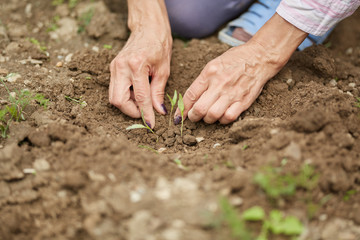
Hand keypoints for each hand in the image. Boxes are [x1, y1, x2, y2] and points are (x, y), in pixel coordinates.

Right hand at [109, 29, 171, 127]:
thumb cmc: (159, 46)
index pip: (140, 97)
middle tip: (145, 112)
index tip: (151, 124)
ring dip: (128, 104)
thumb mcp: (163, 70)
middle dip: (131, 111)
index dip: (145, 113)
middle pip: (118, 100)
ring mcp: (114, 67)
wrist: (148, 28)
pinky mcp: (112, 68)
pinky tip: (137, 92)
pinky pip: (115, 89)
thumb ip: (158, 92)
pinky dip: (126, 96)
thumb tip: (158, 111)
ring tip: (142, 100)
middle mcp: (121, 67)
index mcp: (136, 65)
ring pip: (114, 97)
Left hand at [174, 13, 306, 124]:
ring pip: (212, 116)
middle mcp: (219, 84)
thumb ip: (202, 81)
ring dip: (207, 119)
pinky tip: (221, 116)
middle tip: (194, 116)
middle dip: (193, 116)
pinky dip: (222, 120)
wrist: (259, 58)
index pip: (190, 95)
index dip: (182, 109)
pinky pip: (228, 117)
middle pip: (199, 109)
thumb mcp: (214, 64)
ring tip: (207, 116)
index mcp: (209, 73)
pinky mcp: (243, 101)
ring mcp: (232, 94)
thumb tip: (190, 99)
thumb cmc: (235, 60)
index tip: (179, 115)